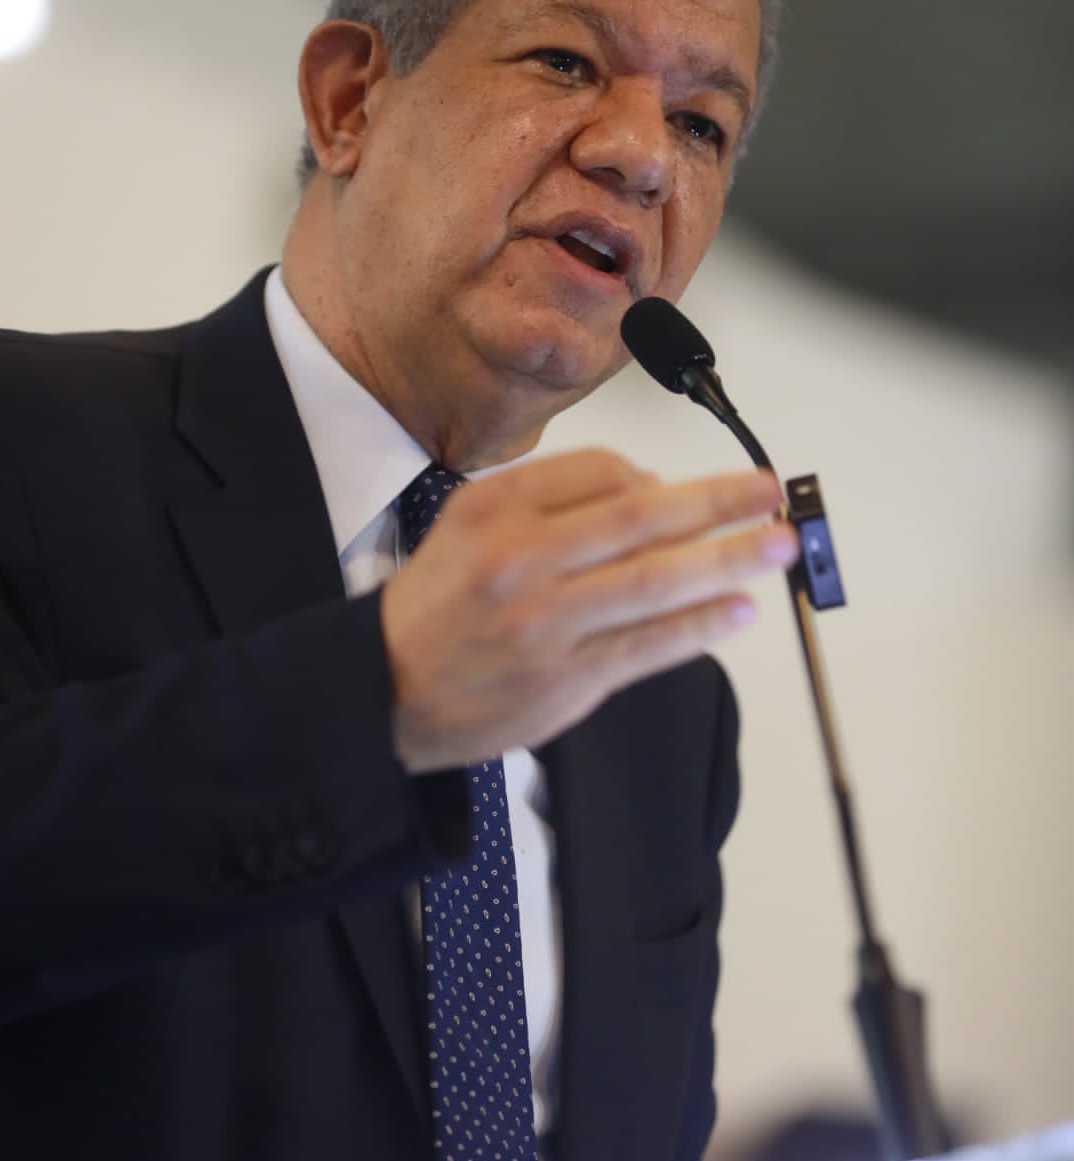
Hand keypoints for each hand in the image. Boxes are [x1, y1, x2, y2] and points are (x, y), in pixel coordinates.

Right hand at [380, 448, 797, 772]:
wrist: (384, 689)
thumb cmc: (438, 605)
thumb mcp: (470, 523)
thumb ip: (552, 499)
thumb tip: (649, 489)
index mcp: (497, 509)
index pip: (601, 471)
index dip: (664, 477)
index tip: (705, 485)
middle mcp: (520, 560)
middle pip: (641, 519)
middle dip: (717, 503)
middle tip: (768, 492)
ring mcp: (545, 623)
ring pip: (654, 582)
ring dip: (727, 560)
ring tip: (776, 547)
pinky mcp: (565, 680)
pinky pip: (647, 645)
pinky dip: (699, 625)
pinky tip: (738, 609)